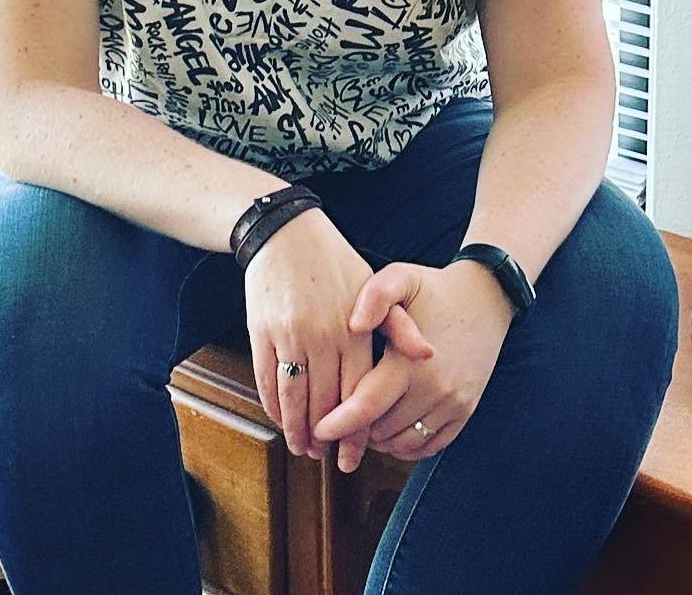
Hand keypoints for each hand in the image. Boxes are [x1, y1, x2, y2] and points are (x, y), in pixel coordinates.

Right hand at [242, 209, 433, 470]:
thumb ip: (399, 325)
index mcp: (353, 329)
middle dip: (325, 437)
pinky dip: (273, 406)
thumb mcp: (373, 286)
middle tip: (326, 457)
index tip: (353, 453)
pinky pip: (267, 381)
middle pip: (324, 403)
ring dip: (296, 429)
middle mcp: (322, 336)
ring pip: (292, 399)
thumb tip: (428, 355)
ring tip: (302, 447)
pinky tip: (280, 418)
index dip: (355, 429)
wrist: (286, 234)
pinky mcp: (262, 333)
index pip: (357, 393)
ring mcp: (290, 336)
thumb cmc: (335, 263)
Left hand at [312, 261, 514, 468]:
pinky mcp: (465, 412)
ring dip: (378, 440)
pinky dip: (405, 446)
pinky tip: (390, 428)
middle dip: (354, 430)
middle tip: (337, 421)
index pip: (365, 407)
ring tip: (363, 422)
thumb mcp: (402, 278)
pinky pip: (428, 446)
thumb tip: (353, 326)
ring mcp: (452, 404)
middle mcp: (434, 388)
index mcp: (410, 361)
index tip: (317, 428)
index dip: (338, 424)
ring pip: (402, 443)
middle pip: (380, 430)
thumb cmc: (434, 288)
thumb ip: (375, 295)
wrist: (486, 298)